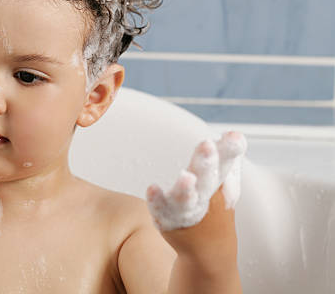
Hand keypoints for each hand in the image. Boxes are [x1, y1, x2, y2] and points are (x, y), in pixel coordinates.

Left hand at [146, 131, 245, 255]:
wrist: (210, 251)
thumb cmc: (215, 209)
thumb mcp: (224, 184)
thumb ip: (227, 159)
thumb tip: (234, 135)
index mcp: (219, 184)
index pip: (226, 165)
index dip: (229, 151)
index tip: (234, 137)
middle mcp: (205, 197)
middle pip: (207, 179)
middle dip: (207, 162)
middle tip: (208, 145)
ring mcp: (187, 211)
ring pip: (187, 200)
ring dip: (186, 189)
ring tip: (186, 177)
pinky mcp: (169, 221)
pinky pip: (162, 211)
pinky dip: (157, 201)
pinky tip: (152, 189)